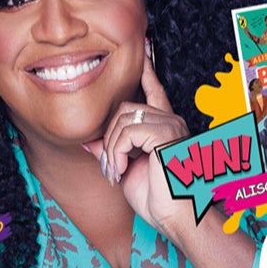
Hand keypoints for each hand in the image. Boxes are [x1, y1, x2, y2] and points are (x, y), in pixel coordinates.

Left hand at [93, 59, 190, 224]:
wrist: (178, 218)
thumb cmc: (159, 200)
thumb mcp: (128, 171)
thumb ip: (111, 151)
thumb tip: (88, 139)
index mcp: (166, 127)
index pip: (154, 91)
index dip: (147, 70)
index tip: (143, 49)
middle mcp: (171, 121)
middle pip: (124, 109)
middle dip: (108, 138)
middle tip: (109, 169)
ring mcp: (170, 125)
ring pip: (122, 119)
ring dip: (110, 149)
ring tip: (115, 173)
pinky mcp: (165, 133)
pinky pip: (127, 132)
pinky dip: (116, 153)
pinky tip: (121, 171)